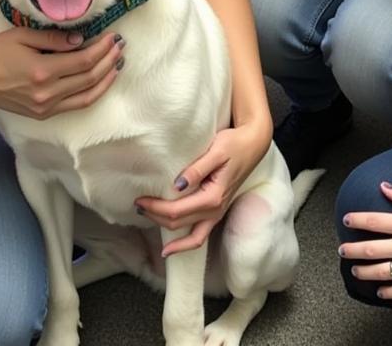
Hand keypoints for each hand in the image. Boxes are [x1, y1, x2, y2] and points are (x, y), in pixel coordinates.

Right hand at [0, 26, 123, 117]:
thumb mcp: (22, 36)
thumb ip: (54, 38)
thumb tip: (80, 41)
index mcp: (43, 71)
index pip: (84, 61)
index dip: (102, 49)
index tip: (113, 36)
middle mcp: (48, 92)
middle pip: (90, 78)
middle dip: (109, 60)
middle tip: (120, 46)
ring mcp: (47, 106)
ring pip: (88, 95)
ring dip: (106, 79)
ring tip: (118, 63)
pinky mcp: (44, 113)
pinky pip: (76, 105)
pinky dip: (93, 93)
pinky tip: (102, 81)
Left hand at [135, 120, 270, 256]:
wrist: (253, 144)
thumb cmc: (235, 144)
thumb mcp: (216, 150)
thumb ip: (197, 169)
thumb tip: (177, 185)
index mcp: (213, 197)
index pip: (177, 210)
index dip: (155, 207)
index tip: (140, 199)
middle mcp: (216, 211)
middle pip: (178, 223)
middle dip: (155, 217)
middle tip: (138, 205)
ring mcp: (218, 214)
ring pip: (188, 235)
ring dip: (166, 230)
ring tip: (148, 218)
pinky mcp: (217, 211)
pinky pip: (199, 236)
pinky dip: (184, 244)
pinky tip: (170, 246)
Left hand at [339, 182, 391, 297]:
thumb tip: (385, 187)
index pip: (374, 220)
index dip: (357, 220)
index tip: (347, 220)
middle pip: (371, 248)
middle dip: (352, 250)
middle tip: (342, 250)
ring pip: (382, 271)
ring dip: (365, 272)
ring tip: (355, 271)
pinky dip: (388, 292)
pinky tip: (380, 291)